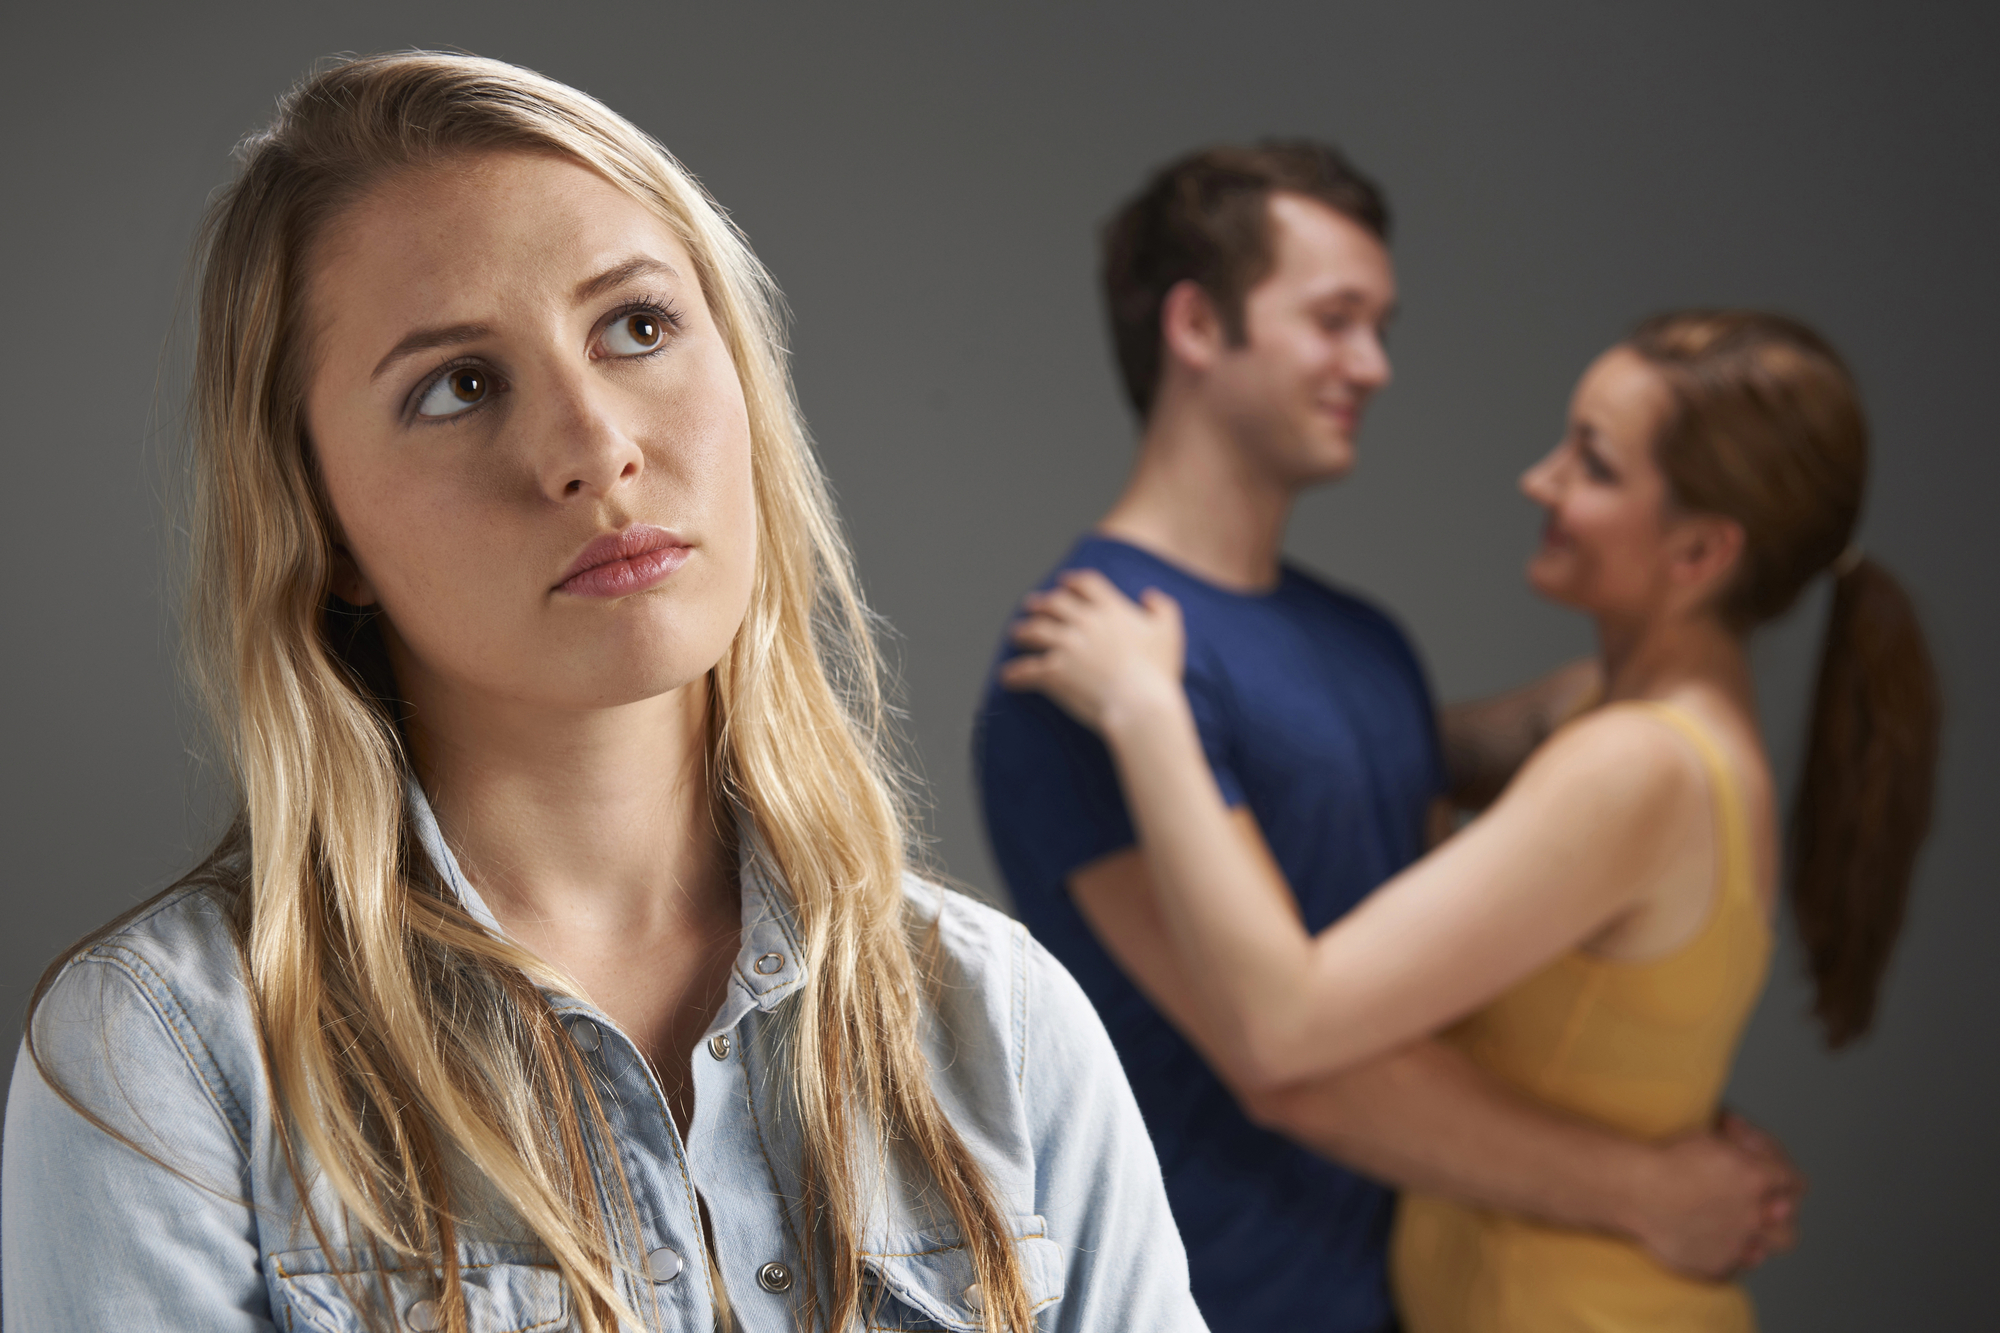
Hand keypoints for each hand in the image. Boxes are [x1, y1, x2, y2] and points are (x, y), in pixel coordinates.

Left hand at [999, 570, 1185, 735]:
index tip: (1063, 582)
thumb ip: (1162, 608)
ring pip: (1035, 631)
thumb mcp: (1170, 632)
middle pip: (1054, 604)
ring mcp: (1066, 645)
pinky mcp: (1053, 671)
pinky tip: (1007, 677)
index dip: (1072, 582)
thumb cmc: (1158, 672)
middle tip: (1031, 605)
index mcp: (1111, 609)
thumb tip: (1149, 595)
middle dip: (1041, 603)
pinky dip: (1014, 673)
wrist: (1140, 704)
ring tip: (1016, 634)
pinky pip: (1026, 669)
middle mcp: (1085, 622)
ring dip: (1023, 631)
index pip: (1085, 585)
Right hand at [1627, 1120, 1802, 1280]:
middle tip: (1762, 1205)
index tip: (1769, 1174)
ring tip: (1740, 1227)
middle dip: (1779, 1212)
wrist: (1632, 1190)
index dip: (1781, 1175)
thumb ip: (1745, 1148)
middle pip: (1790, 1221)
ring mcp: (1738, 1244)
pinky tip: (1713, 1239)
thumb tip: (1755, 1151)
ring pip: (1771, 1246)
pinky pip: (1738, 1266)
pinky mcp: (1718, 1266)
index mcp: (1757, 1177)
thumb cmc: (1666, 1158)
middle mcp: (1755, 1214)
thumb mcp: (1711, 1137)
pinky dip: (1731, 1254)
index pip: (1794, 1181)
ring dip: (1761, 1235)